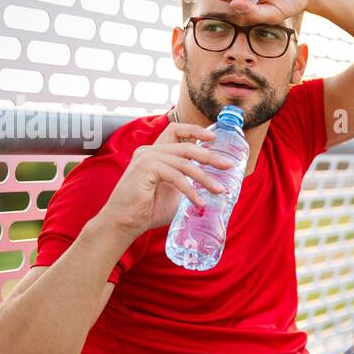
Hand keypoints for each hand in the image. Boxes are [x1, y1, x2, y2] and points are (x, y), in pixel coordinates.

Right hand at [98, 123, 235, 239]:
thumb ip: (190, 182)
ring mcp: (146, 158)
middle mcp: (150, 151)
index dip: (195, 130)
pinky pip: (175, 176)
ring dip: (204, 177)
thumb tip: (216, 185)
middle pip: (186, 146)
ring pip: (184, 162)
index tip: (214, 138)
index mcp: (156, 153)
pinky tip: (199, 202)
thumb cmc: (149, 210)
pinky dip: (190, 189)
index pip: (175, 130)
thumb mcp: (175, 192)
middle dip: (210, 156)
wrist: (125, 223)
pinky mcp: (145, 168)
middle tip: (227, 166)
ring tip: (219, 190)